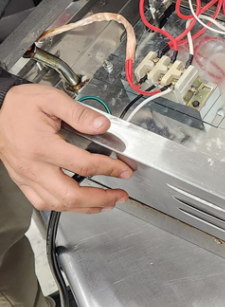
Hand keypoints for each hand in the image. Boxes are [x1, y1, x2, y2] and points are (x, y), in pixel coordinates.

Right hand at [0, 84, 132, 213]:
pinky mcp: (22, 180)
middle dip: (100, 199)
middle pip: (70, 195)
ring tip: (105, 203)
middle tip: (119, 196)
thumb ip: (79, 113)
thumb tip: (102, 126)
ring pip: (57, 204)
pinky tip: (77, 204)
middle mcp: (33, 166)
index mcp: (42, 146)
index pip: (83, 165)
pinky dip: (63, 208)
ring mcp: (26, 177)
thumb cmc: (19, 105)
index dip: (109, 168)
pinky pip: (42, 203)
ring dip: (85, 208)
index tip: (123, 169)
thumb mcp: (51, 99)